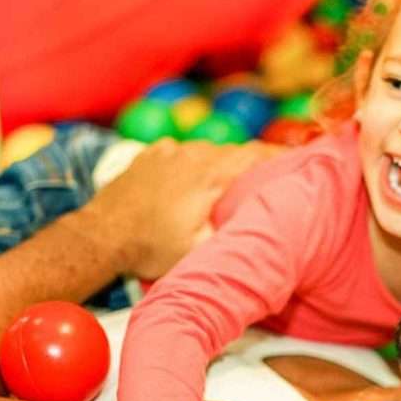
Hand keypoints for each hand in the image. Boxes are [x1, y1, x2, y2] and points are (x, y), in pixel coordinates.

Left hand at [87, 139, 287, 280]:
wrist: (101, 235)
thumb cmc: (152, 247)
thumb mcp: (200, 251)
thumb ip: (233, 235)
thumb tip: (263, 234)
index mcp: (210, 173)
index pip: (256, 154)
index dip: (280, 156)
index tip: (299, 159)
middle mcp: (192, 153)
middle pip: (234, 151)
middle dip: (253, 163)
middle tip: (268, 178)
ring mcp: (169, 150)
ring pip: (208, 151)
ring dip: (222, 164)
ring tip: (230, 183)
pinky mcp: (151, 154)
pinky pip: (182, 152)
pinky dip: (194, 163)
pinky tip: (191, 182)